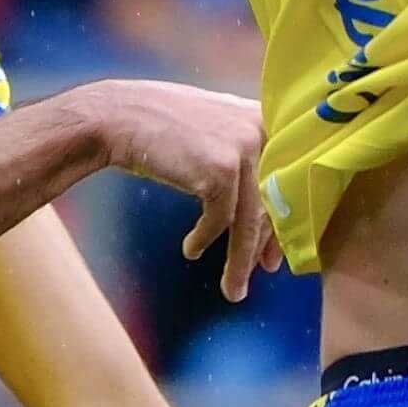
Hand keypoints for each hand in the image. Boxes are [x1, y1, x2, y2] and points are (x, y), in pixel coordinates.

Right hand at [79, 81, 281, 299]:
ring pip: (249, 219)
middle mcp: (262, 130)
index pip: (285, 182)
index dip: (281, 223)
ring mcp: (243, 148)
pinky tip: (191, 250)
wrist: (121, 117)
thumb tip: (267, 210)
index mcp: (267, 119)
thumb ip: (247, 156)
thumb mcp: (218, 129)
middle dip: (262, 247)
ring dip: (239, 260)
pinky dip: (205, 239)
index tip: (274, 256)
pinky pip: (220, 219)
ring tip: (232, 289)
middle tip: (256, 274)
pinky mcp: (221, 169)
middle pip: (271, 204)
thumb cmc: (166, 128)